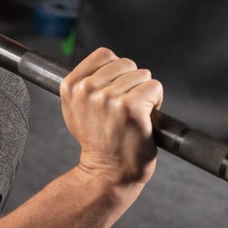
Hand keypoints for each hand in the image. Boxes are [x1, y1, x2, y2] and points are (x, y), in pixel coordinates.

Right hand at [59, 47, 161, 188]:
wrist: (107, 173)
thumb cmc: (96, 142)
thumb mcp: (75, 110)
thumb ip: (83, 83)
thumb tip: (103, 63)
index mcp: (71, 85)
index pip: (104, 54)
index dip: (116, 71)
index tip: (114, 92)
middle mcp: (87, 89)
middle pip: (126, 63)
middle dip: (132, 82)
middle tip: (125, 108)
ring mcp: (109, 98)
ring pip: (142, 75)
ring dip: (144, 94)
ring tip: (133, 115)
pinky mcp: (131, 107)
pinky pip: (154, 87)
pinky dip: (156, 101)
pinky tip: (145, 118)